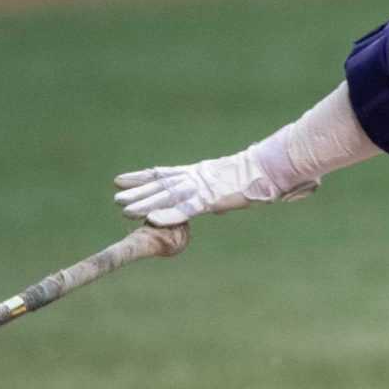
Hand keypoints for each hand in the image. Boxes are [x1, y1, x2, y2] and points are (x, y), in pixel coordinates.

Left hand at [112, 148, 312, 226]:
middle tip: (115, 197)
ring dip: (144, 202)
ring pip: (167, 196)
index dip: (142, 177)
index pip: (165, 173)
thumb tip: (217, 203)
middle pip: (161, 185)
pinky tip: (152, 220)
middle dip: (137, 191)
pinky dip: (169, 214)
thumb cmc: (259, 175)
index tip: (121, 179)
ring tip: (122, 207)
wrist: (272, 167)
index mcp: (200, 172)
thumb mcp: (233, 185)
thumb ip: (221, 193)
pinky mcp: (212, 199)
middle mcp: (196, 177)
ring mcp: (202, 187)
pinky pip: (187, 208)